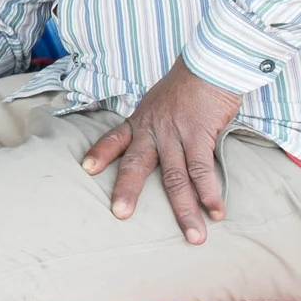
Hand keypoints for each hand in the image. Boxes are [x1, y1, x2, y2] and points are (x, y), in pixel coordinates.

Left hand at [83, 59, 241, 241]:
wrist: (210, 64)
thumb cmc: (189, 86)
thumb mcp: (161, 103)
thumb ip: (157, 125)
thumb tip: (160, 144)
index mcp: (141, 121)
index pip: (114, 137)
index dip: (100, 153)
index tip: (85, 169)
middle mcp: (152, 129)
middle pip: (136, 164)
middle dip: (127, 191)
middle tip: (120, 214)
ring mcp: (175, 133)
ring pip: (175, 176)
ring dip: (184, 209)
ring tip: (193, 236)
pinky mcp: (199, 134)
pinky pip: (202, 169)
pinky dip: (210, 192)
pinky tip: (215, 211)